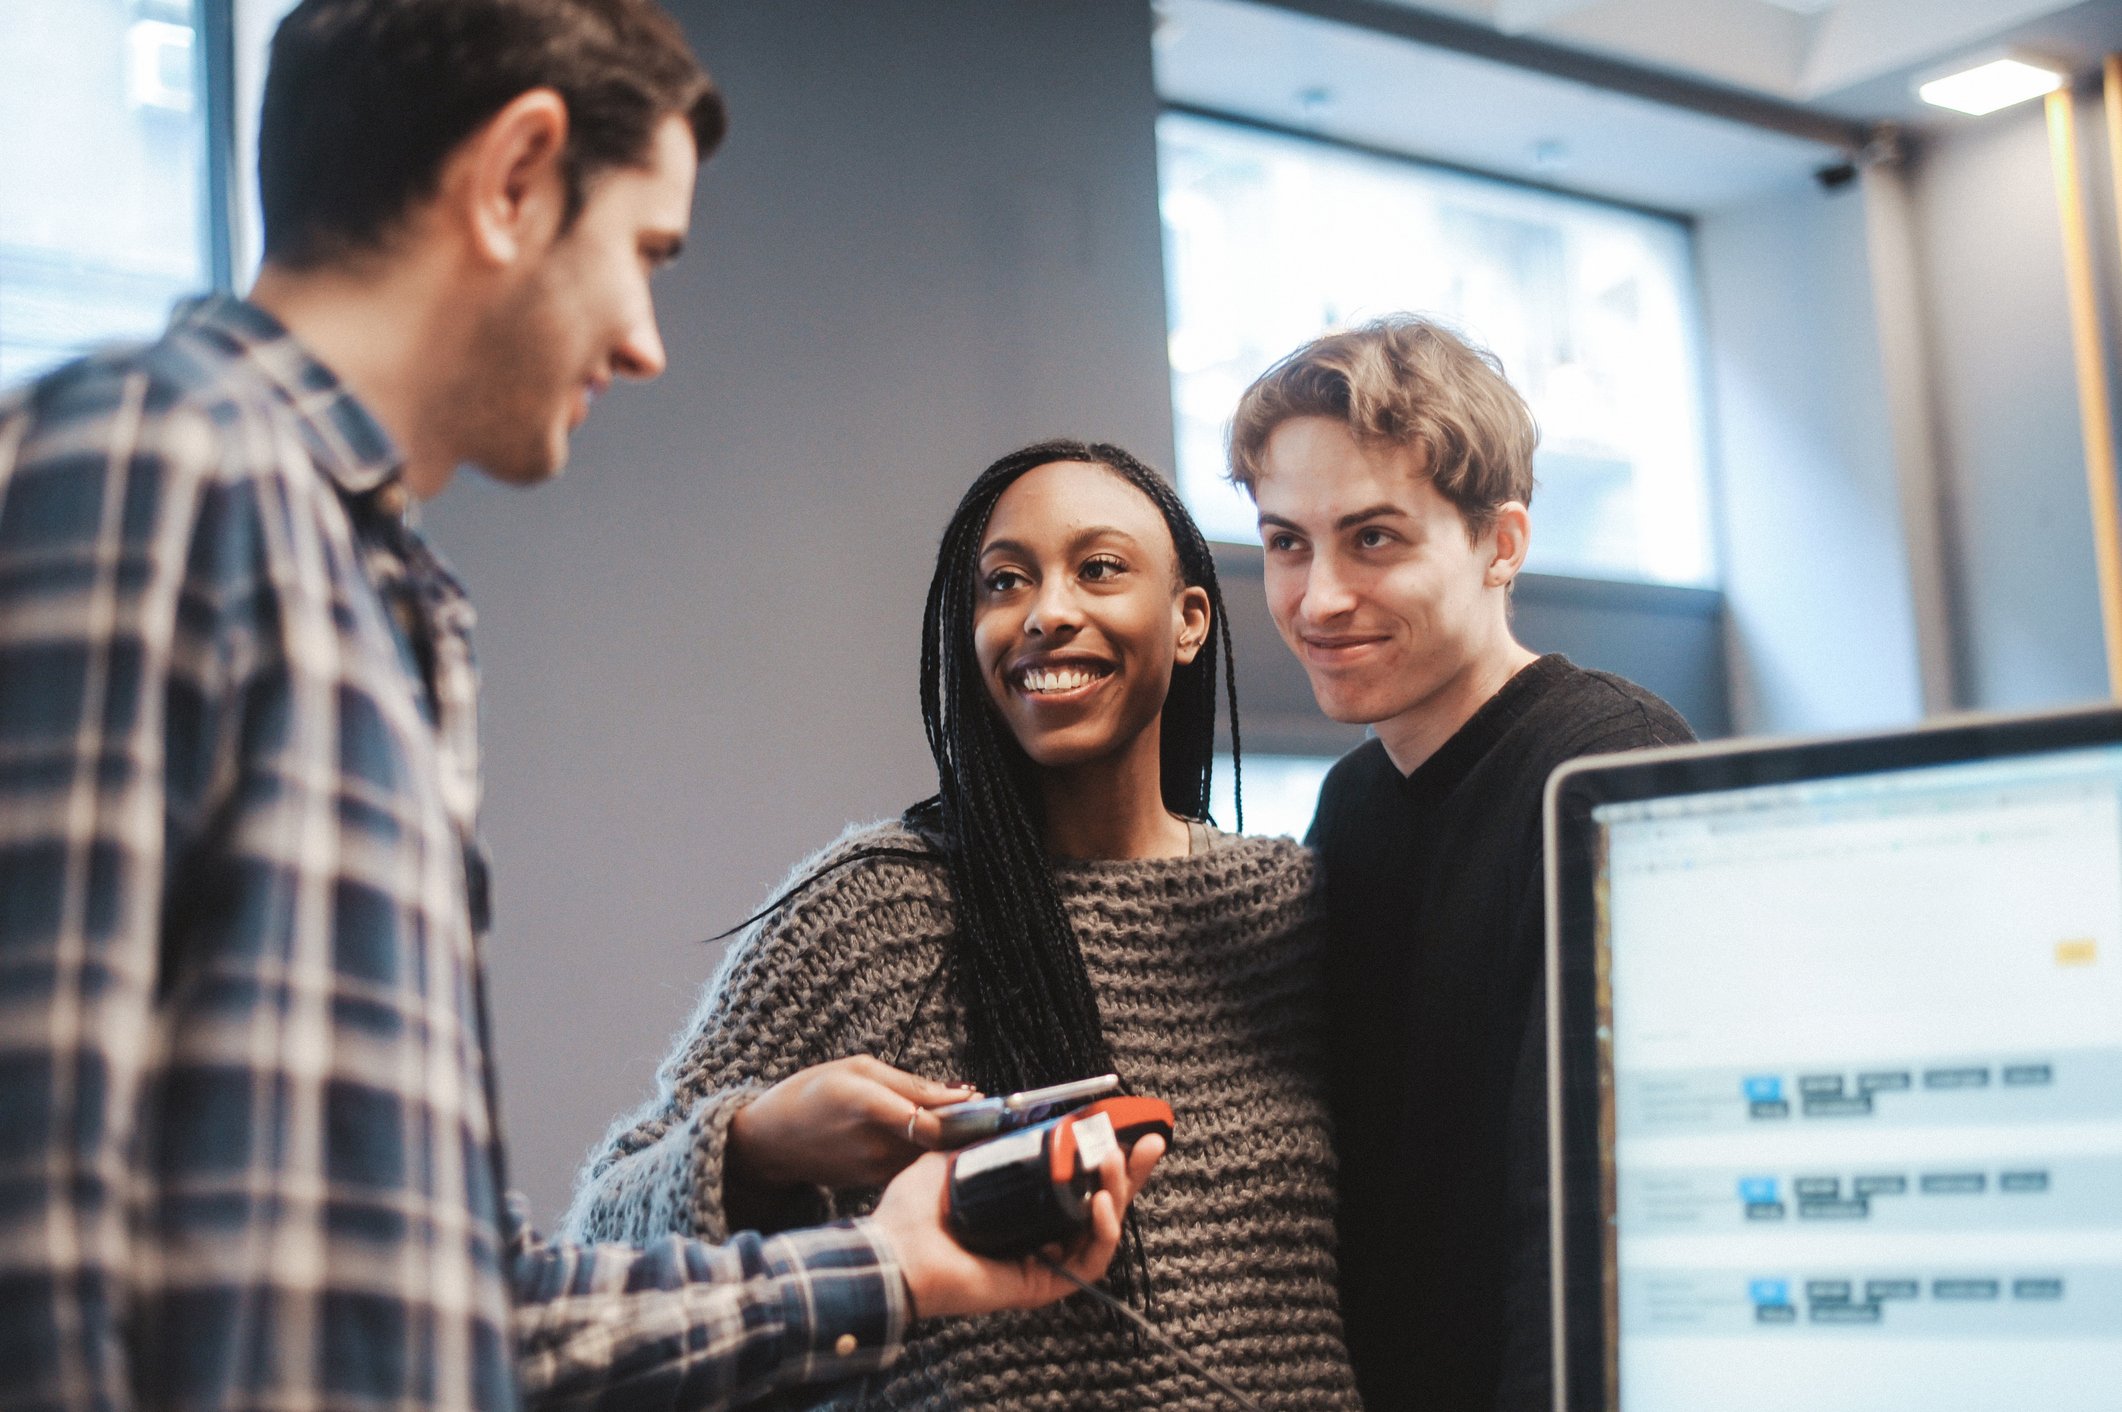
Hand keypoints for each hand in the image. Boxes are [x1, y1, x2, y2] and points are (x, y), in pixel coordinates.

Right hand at [727, 1055, 975, 1192]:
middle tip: (988, 1110)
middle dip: (966, 1127)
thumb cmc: (811, 1093)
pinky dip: (929, 1154)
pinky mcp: (873, 1183)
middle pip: (937, 1142)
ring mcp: (874, 1169)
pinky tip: (936, 1138)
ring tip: (966, 1121)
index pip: (931, 1122)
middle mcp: (873, 1144)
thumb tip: (961, 1092)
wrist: (768, 1142)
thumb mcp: (856, 1069)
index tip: (985, 1100)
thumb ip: (909, 1084)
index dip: (964, 1115)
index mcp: (867, 1105)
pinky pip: (912, 1166)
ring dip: (951, 1142)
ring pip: (928, 1157)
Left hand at [868, 1132, 1166, 1319]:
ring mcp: (1044, 1262)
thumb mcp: (951, 1158)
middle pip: (1102, 1204)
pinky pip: (1089, 1262)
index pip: (1078, 1182)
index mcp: (1023, 1208)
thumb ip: (981, 1139)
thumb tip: (1009, 1112)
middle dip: (1131, 1173)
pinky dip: (1104, 1233)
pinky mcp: (1043, 1285)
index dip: (1106, 1156)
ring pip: (1103, 1231)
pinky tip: (1102, 1203)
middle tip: (1150, 1143)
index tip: (1124, 1128)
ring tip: (1113, 1164)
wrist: (893, 1248)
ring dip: (1118, 1194)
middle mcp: (1039, 1235)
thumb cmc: (913, 1210)